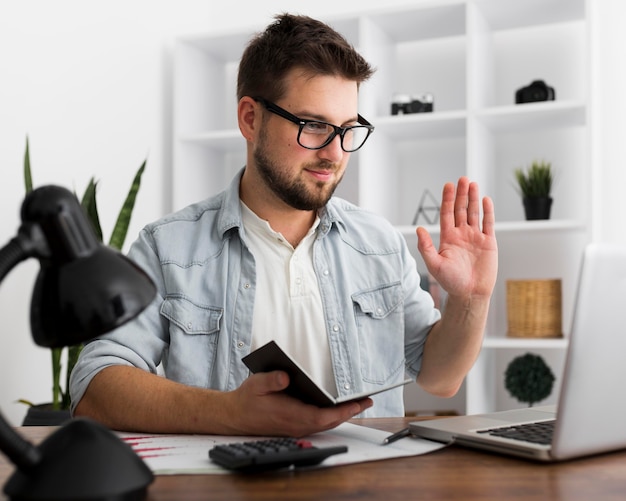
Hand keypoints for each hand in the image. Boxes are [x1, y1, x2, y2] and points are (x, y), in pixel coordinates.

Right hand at [225, 371, 372, 436]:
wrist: (235, 416)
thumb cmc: (248, 399)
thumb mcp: (256, 384)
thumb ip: (271, 380)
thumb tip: (286, 377)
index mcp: (290, 415)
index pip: (322, 416)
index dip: (342, 411)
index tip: (357, 404)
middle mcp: (297, 424)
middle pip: (330, 421)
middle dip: (351, 411)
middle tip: (369, 400)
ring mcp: (297, 427)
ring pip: (326, 423)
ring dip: (344, 414)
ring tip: (360, 402)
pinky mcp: (296, 425)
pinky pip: (320, 423)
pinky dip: (333, 416)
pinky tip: (341, 407)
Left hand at [416, 177, 496, 300]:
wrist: (470, 294)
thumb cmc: (451, 281)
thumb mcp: (434, 264)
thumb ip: (425, 246)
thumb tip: (418, 229)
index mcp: (447, 238)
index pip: (447, 214)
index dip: (448, 199)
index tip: (448, 185)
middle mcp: (461, 234)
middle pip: (461, 209)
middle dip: (461, 194)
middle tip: (462, 179)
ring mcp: (475, 237)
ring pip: (474, 213)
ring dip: (473, 199)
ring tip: (473, 184)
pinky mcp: (488, 243)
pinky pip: (488, 224)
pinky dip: (487, 212)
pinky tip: (485, 199)